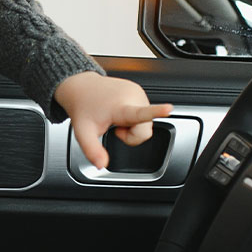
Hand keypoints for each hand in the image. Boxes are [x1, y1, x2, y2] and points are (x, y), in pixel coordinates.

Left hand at [53, 71, 173, 168]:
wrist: (82, 86)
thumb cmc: (84, 107)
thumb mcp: (83, 133)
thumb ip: (93, 151)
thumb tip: (101, 164)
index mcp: (121, 106)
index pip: (141, 113)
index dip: (157, 111)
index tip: (169, 109)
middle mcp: (134, 96)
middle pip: (145, 130)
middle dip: (131, 135)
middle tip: (114, 127)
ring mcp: (139, 93)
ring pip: (145, 124)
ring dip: (132, 126)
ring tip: (116, 117)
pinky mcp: (140, 92)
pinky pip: (144, 115)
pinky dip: (133, 119)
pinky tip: (119, 112)